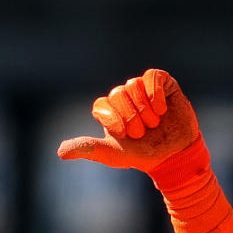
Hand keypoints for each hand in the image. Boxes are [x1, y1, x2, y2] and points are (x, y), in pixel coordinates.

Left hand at [56, 69, 200, 174]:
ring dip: (144, 109)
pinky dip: (155, 94)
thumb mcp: (111, 154)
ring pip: (133, 85)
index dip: (113, 119)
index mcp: (109, 111)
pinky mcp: (163, 83)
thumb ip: (87, 148)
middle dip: (131, 117)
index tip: (125, 135)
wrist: (173, 155)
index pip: (102, 104)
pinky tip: (162, 110)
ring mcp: (143, 89)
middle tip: (141, 132)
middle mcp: (124, 97)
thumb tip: (60, 152)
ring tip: (154, 124)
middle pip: (118, 93)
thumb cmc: (140, 155)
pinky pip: (152, 77)